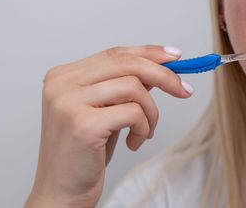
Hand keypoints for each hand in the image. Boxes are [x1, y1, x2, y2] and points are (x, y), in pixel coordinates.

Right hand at [25, 46, 191, 207]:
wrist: (61, 194)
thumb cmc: (84, 154)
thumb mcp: (106, 111)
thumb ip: (124, 86)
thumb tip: (159, 66)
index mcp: (64, 76)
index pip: (115, 53)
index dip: (149, 53)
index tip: (175, 57)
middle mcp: (61, 84)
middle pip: (126, 63)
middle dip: (163, 75)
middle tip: (184, 90)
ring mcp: (69, 102)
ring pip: (134, 87)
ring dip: (151, 112)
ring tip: (145, 132)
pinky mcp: (83, 124)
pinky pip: (133, 112)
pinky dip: (143, 127)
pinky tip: (134, 142)